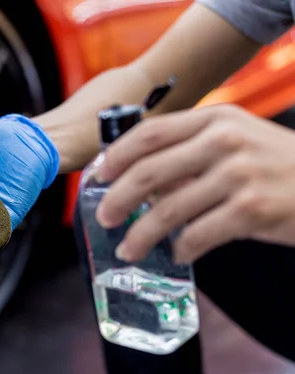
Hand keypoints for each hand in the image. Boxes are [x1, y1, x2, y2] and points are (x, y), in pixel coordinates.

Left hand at [95, 104, 294, 263]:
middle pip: (149, 171)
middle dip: (117, 199)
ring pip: (168, 210)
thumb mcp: (237, 139)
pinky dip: (182, 249)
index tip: (98, 176)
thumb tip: (139, 182)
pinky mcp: (252, 209)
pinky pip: (198, 235)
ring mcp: (239, 174)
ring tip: (129, 250)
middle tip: (104, 218)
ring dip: (141, 235)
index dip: (116, 156)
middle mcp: (224, 141)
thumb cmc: (277, 164)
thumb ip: (190, 151)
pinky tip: (177, 254)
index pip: (150, 133)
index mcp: (215, 118)